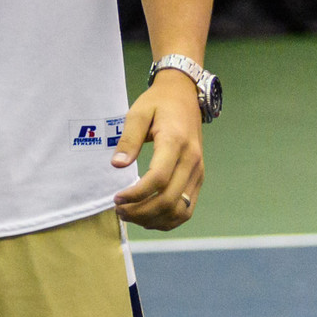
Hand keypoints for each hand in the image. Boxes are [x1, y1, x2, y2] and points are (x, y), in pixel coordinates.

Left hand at [112, 72, 204, 230]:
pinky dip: (168, 220)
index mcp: (175, 142)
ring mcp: (198, 172)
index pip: (159, 179)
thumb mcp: (138, 112)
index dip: (137, 194)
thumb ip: (128, 139)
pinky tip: (148, 218)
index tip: (117, 198)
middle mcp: (192, 160)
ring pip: (180, 210)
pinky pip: (187, 209)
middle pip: (169, 200)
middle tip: (119, 210)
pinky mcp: (199, 179)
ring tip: (131, 215)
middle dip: (141, 212)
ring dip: (154, 220)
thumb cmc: (158, 103)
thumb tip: (117, 164)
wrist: (185, 96)